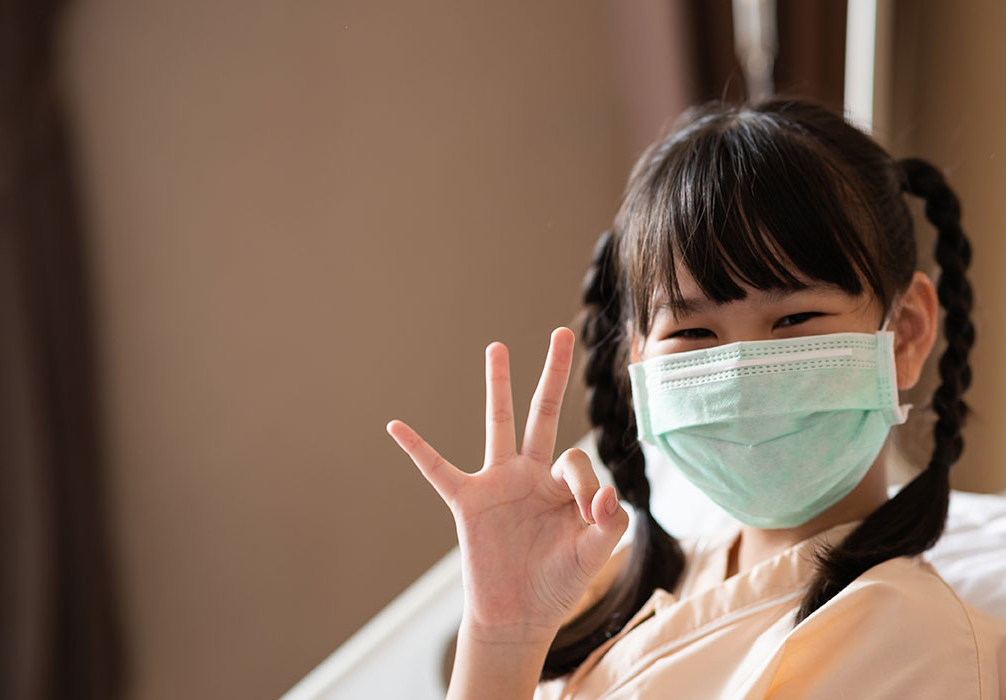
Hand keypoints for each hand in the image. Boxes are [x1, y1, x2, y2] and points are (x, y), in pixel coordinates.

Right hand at [387, 327, 628, 644]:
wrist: (520, 617)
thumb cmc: (558, 583)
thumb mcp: (596, 552)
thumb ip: (610, 520)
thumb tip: (603, 493)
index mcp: (561, 484)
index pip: (577, 458)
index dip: (587, 484)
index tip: (590, 513)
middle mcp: (530, 473)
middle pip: (544, 413)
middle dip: (555, 373)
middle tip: (564, 332)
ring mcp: (497, 483)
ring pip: (499, 424)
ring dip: (498, 385)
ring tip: (497, 347)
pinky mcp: (468, 502)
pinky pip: (438, 469)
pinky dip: (416, 448)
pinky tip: (395, 425)